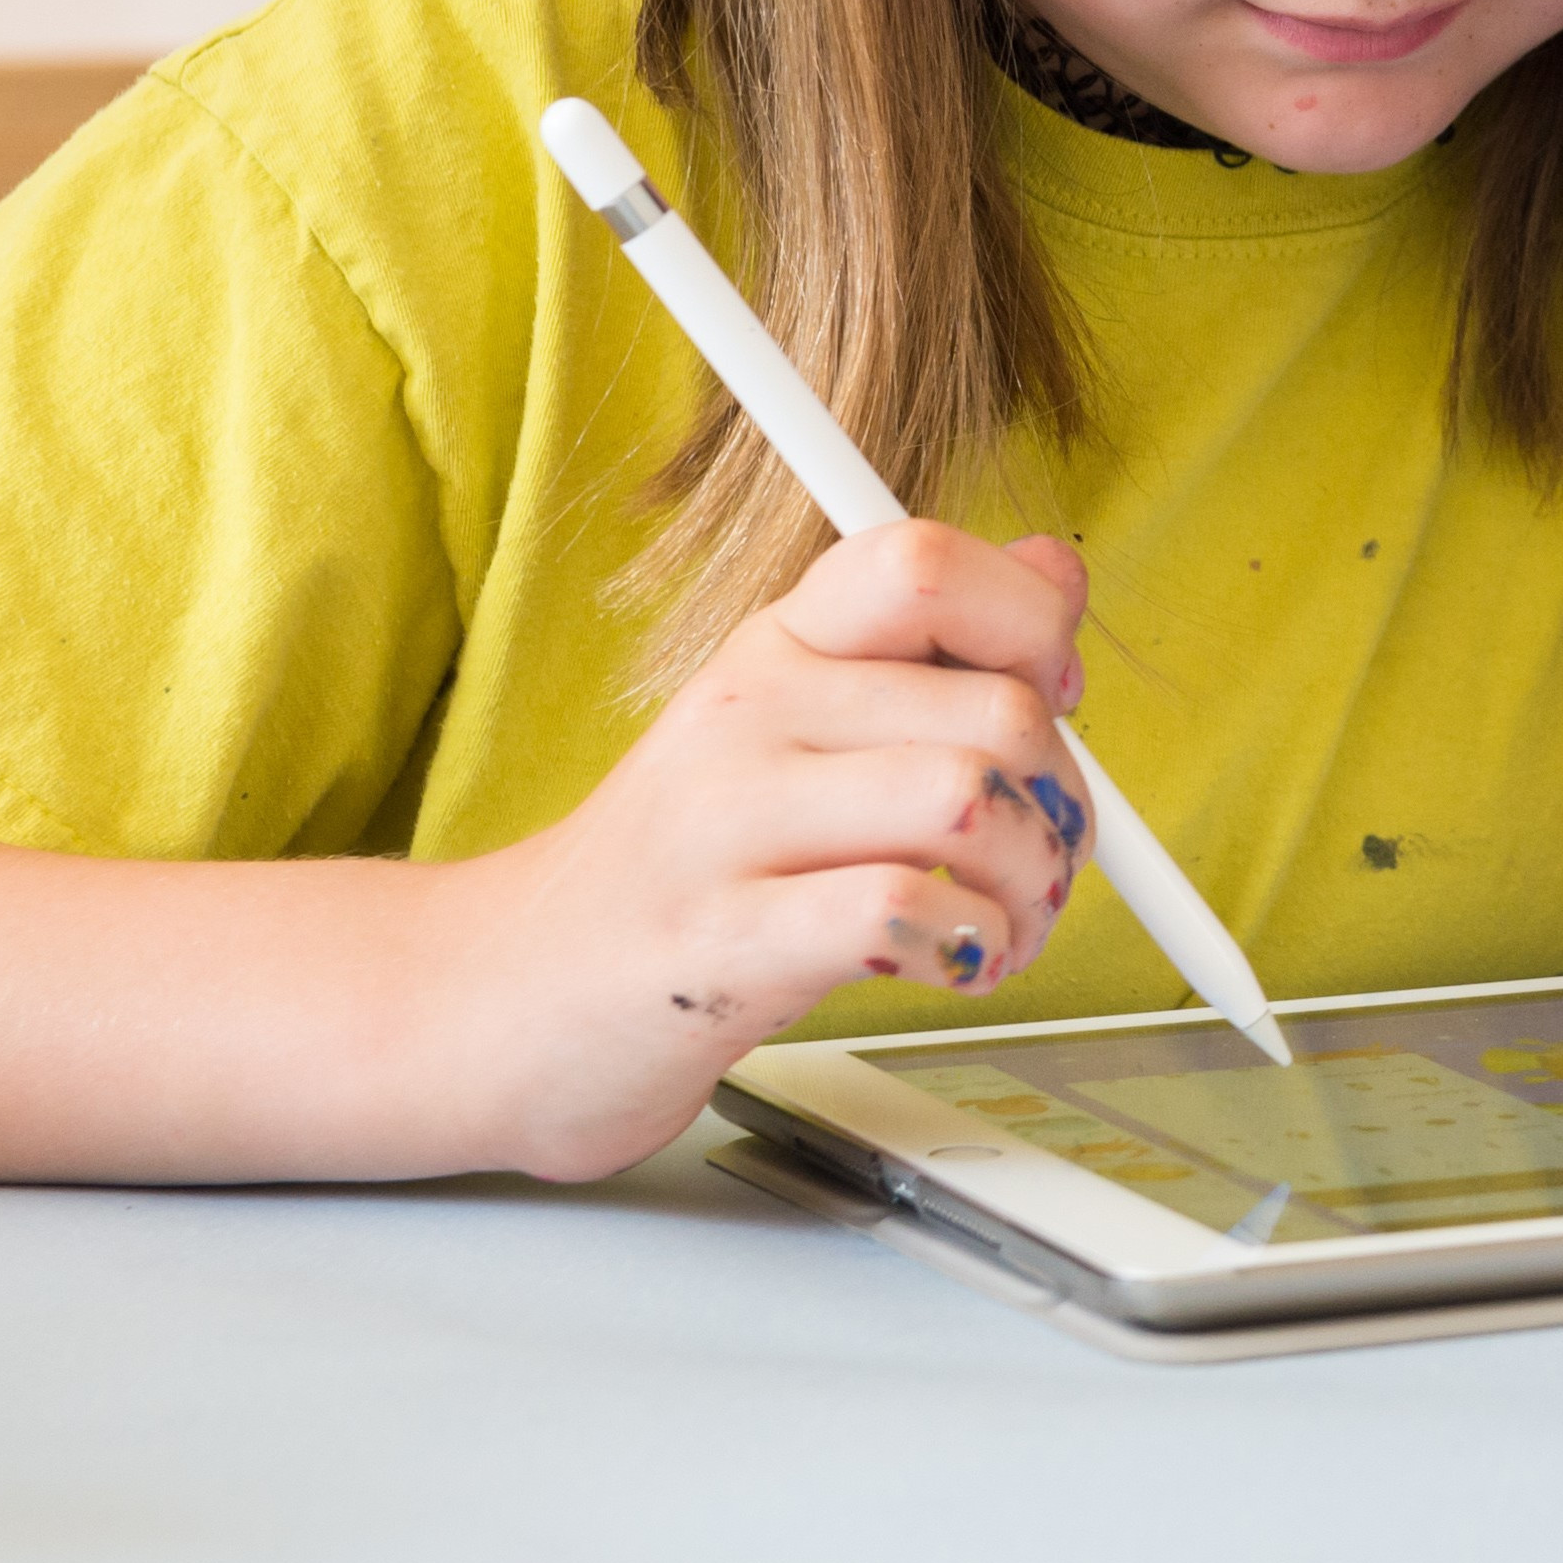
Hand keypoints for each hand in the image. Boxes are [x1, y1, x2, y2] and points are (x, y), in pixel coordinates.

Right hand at [428, 522, 1093, 1178]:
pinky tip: (952, 965)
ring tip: (1004, 926)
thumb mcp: (802, 732)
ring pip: (967, 801)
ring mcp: (724, 825)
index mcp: (775, 645)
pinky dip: (969, 945)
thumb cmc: (681, 873)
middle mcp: (748, 713)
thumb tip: (1054, 569)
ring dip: (1032, 883)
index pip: (924, 560)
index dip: (1031, 622)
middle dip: (1065, 802)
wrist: (496, 1003)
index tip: (1055, 698)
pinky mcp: (717, 943)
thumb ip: (929, 653)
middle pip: (994, 706)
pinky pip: (900, 909)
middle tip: (1048, 862)